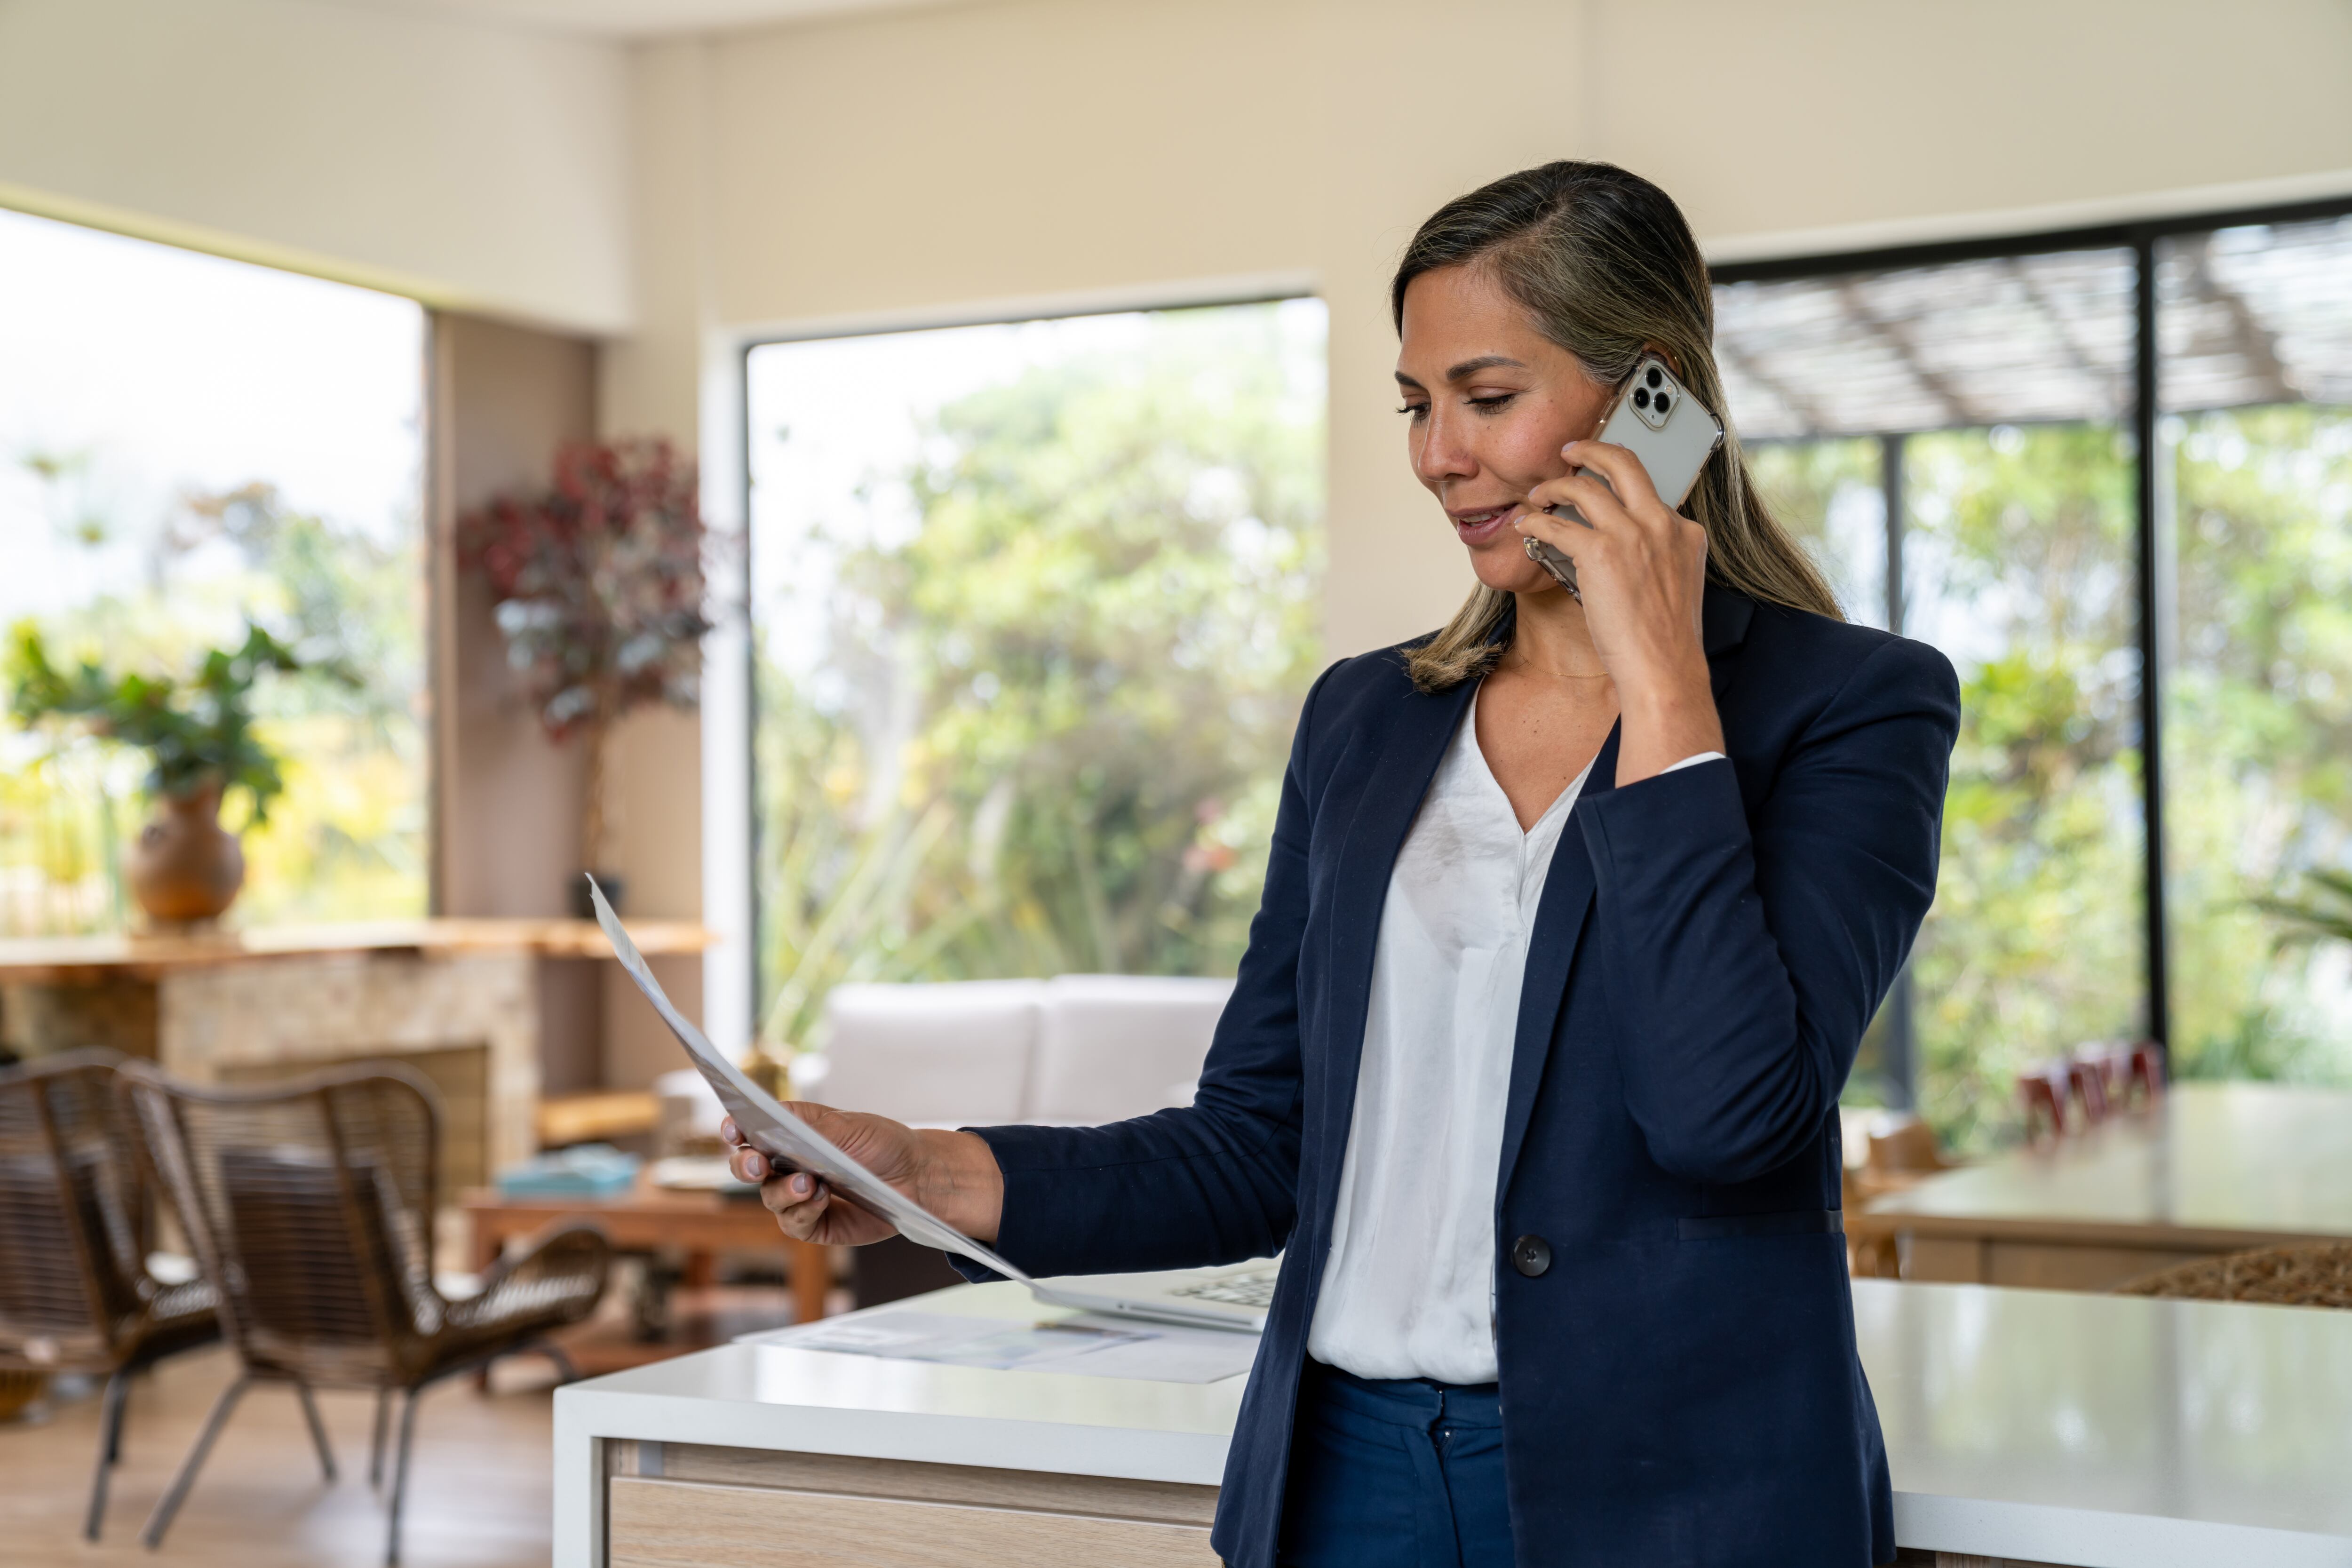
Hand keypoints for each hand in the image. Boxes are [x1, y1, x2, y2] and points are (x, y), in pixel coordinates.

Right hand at [722, 1103, 1003, 1245]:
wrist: (917, 1178)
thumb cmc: (883, 1144)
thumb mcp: (849, 1126)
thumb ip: (808, 1122)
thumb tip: (771, 1112)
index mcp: (790, 1134)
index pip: (751, 1130)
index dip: (736, 1128)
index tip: (732, 1127)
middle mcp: (787, 1165)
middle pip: (747, 1166)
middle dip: (744, 1164)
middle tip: (755, 1163)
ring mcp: (798, 1196)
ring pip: (770, 1197)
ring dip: (784, 1190)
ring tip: (809, 1182)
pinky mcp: (813, 1224)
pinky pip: (793, 1223)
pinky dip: (803, 1211)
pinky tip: (821, 1199)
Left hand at [1517, 440, 1722, 781]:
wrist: (1664, 670)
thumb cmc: (1665, 641)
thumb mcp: (1678, 586)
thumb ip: (1659, 558)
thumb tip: (1629, 552)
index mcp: (1686, 533)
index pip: (1651, 491)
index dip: (1621, 481)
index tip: (1604, 476)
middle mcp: (1662, 525)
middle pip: (1625, 464)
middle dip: (1592, 449)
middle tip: (1570, 452)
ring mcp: (1632, 535)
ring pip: (1583, 487)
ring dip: (1554, 486)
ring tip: (1537, 494)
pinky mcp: (1600, 553)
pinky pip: (1556, 525)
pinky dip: (1536, 522)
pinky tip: (1526, 527)